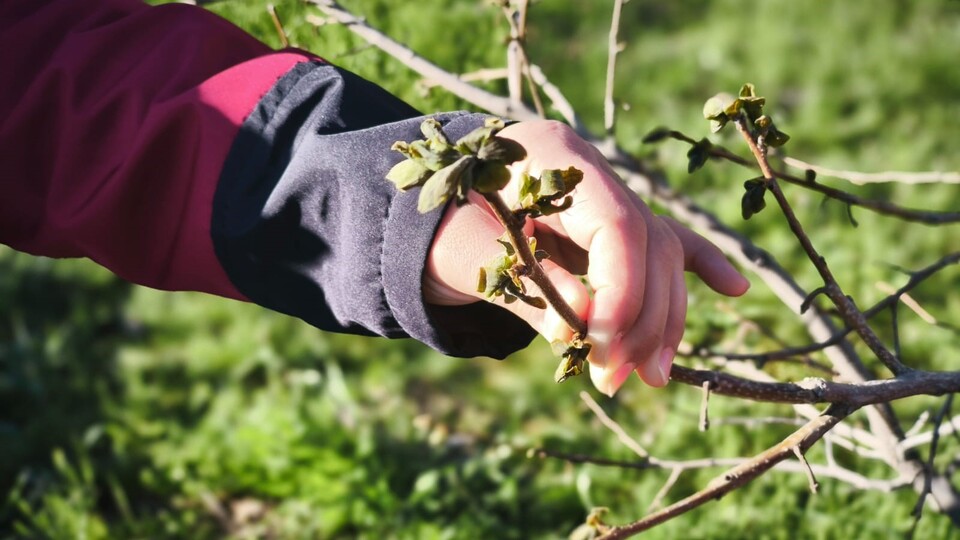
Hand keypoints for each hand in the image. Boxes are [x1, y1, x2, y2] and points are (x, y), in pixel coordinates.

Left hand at [424, 120, 748, 395]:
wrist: (427, 206)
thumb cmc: (437, 226)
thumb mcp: (462, 253)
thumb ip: (521, 285)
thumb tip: (576, 331)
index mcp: (551, 155)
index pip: (617, 225)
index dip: (622, 292)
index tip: (603, 349)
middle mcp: (591, 169)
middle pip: (646, 243)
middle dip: (639, 318)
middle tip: (614, 379)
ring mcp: (606, 191)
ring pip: (660, 252)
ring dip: (662, 318)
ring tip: (652, 376)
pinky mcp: (611, 220)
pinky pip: (663, 239)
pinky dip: (698, 265)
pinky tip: (736, 289)